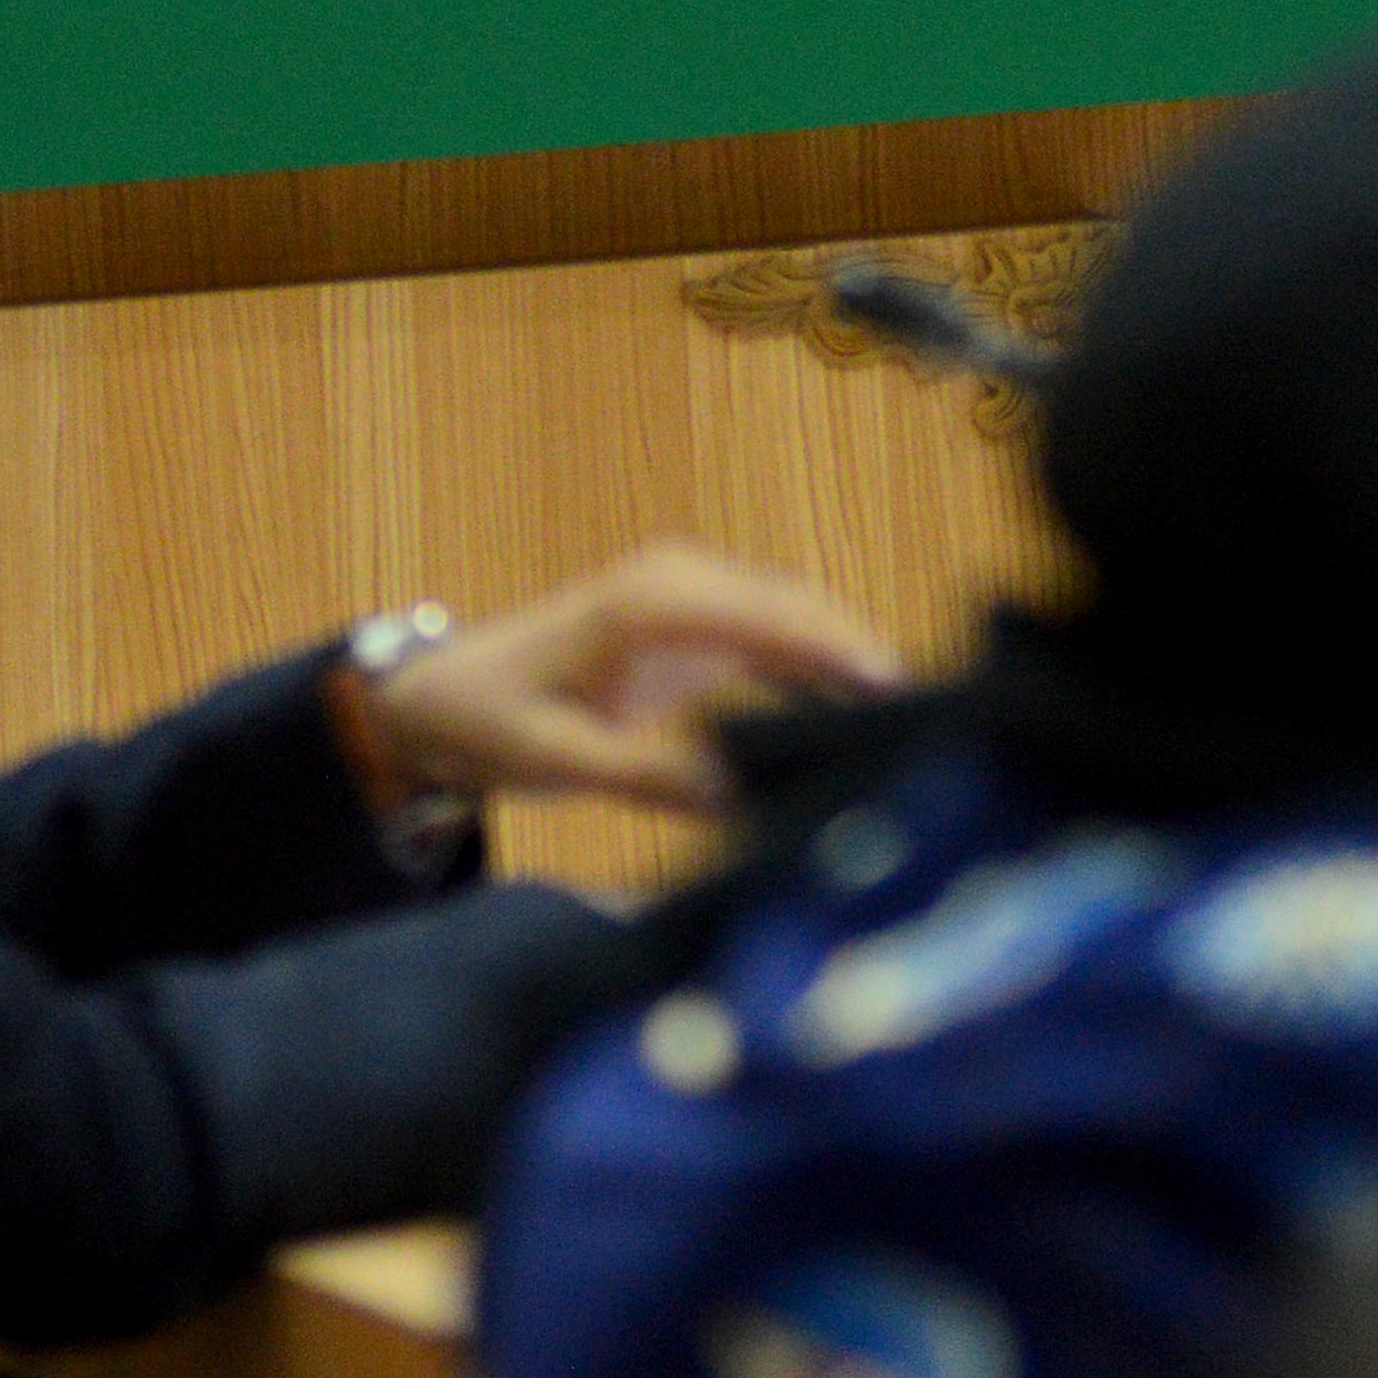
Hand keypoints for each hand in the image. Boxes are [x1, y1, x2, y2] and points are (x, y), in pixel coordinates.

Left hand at [366, 543, 906, 813]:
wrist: (443, 693)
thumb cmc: (490, 720)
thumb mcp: (555, 759)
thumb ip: (646, 775)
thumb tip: (738, 795)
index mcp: (649, 603)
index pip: (770, 615)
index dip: (840, 651)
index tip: (900, 695)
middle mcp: (683, 581)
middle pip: (803, 611)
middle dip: (868, 660)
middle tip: (935, 731)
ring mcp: (697, 595)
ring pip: (803, 621)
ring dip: (857, 666)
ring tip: (920, 733)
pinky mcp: (704, 621)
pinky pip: (783, 638)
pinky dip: (827, 671)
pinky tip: (867, 722)